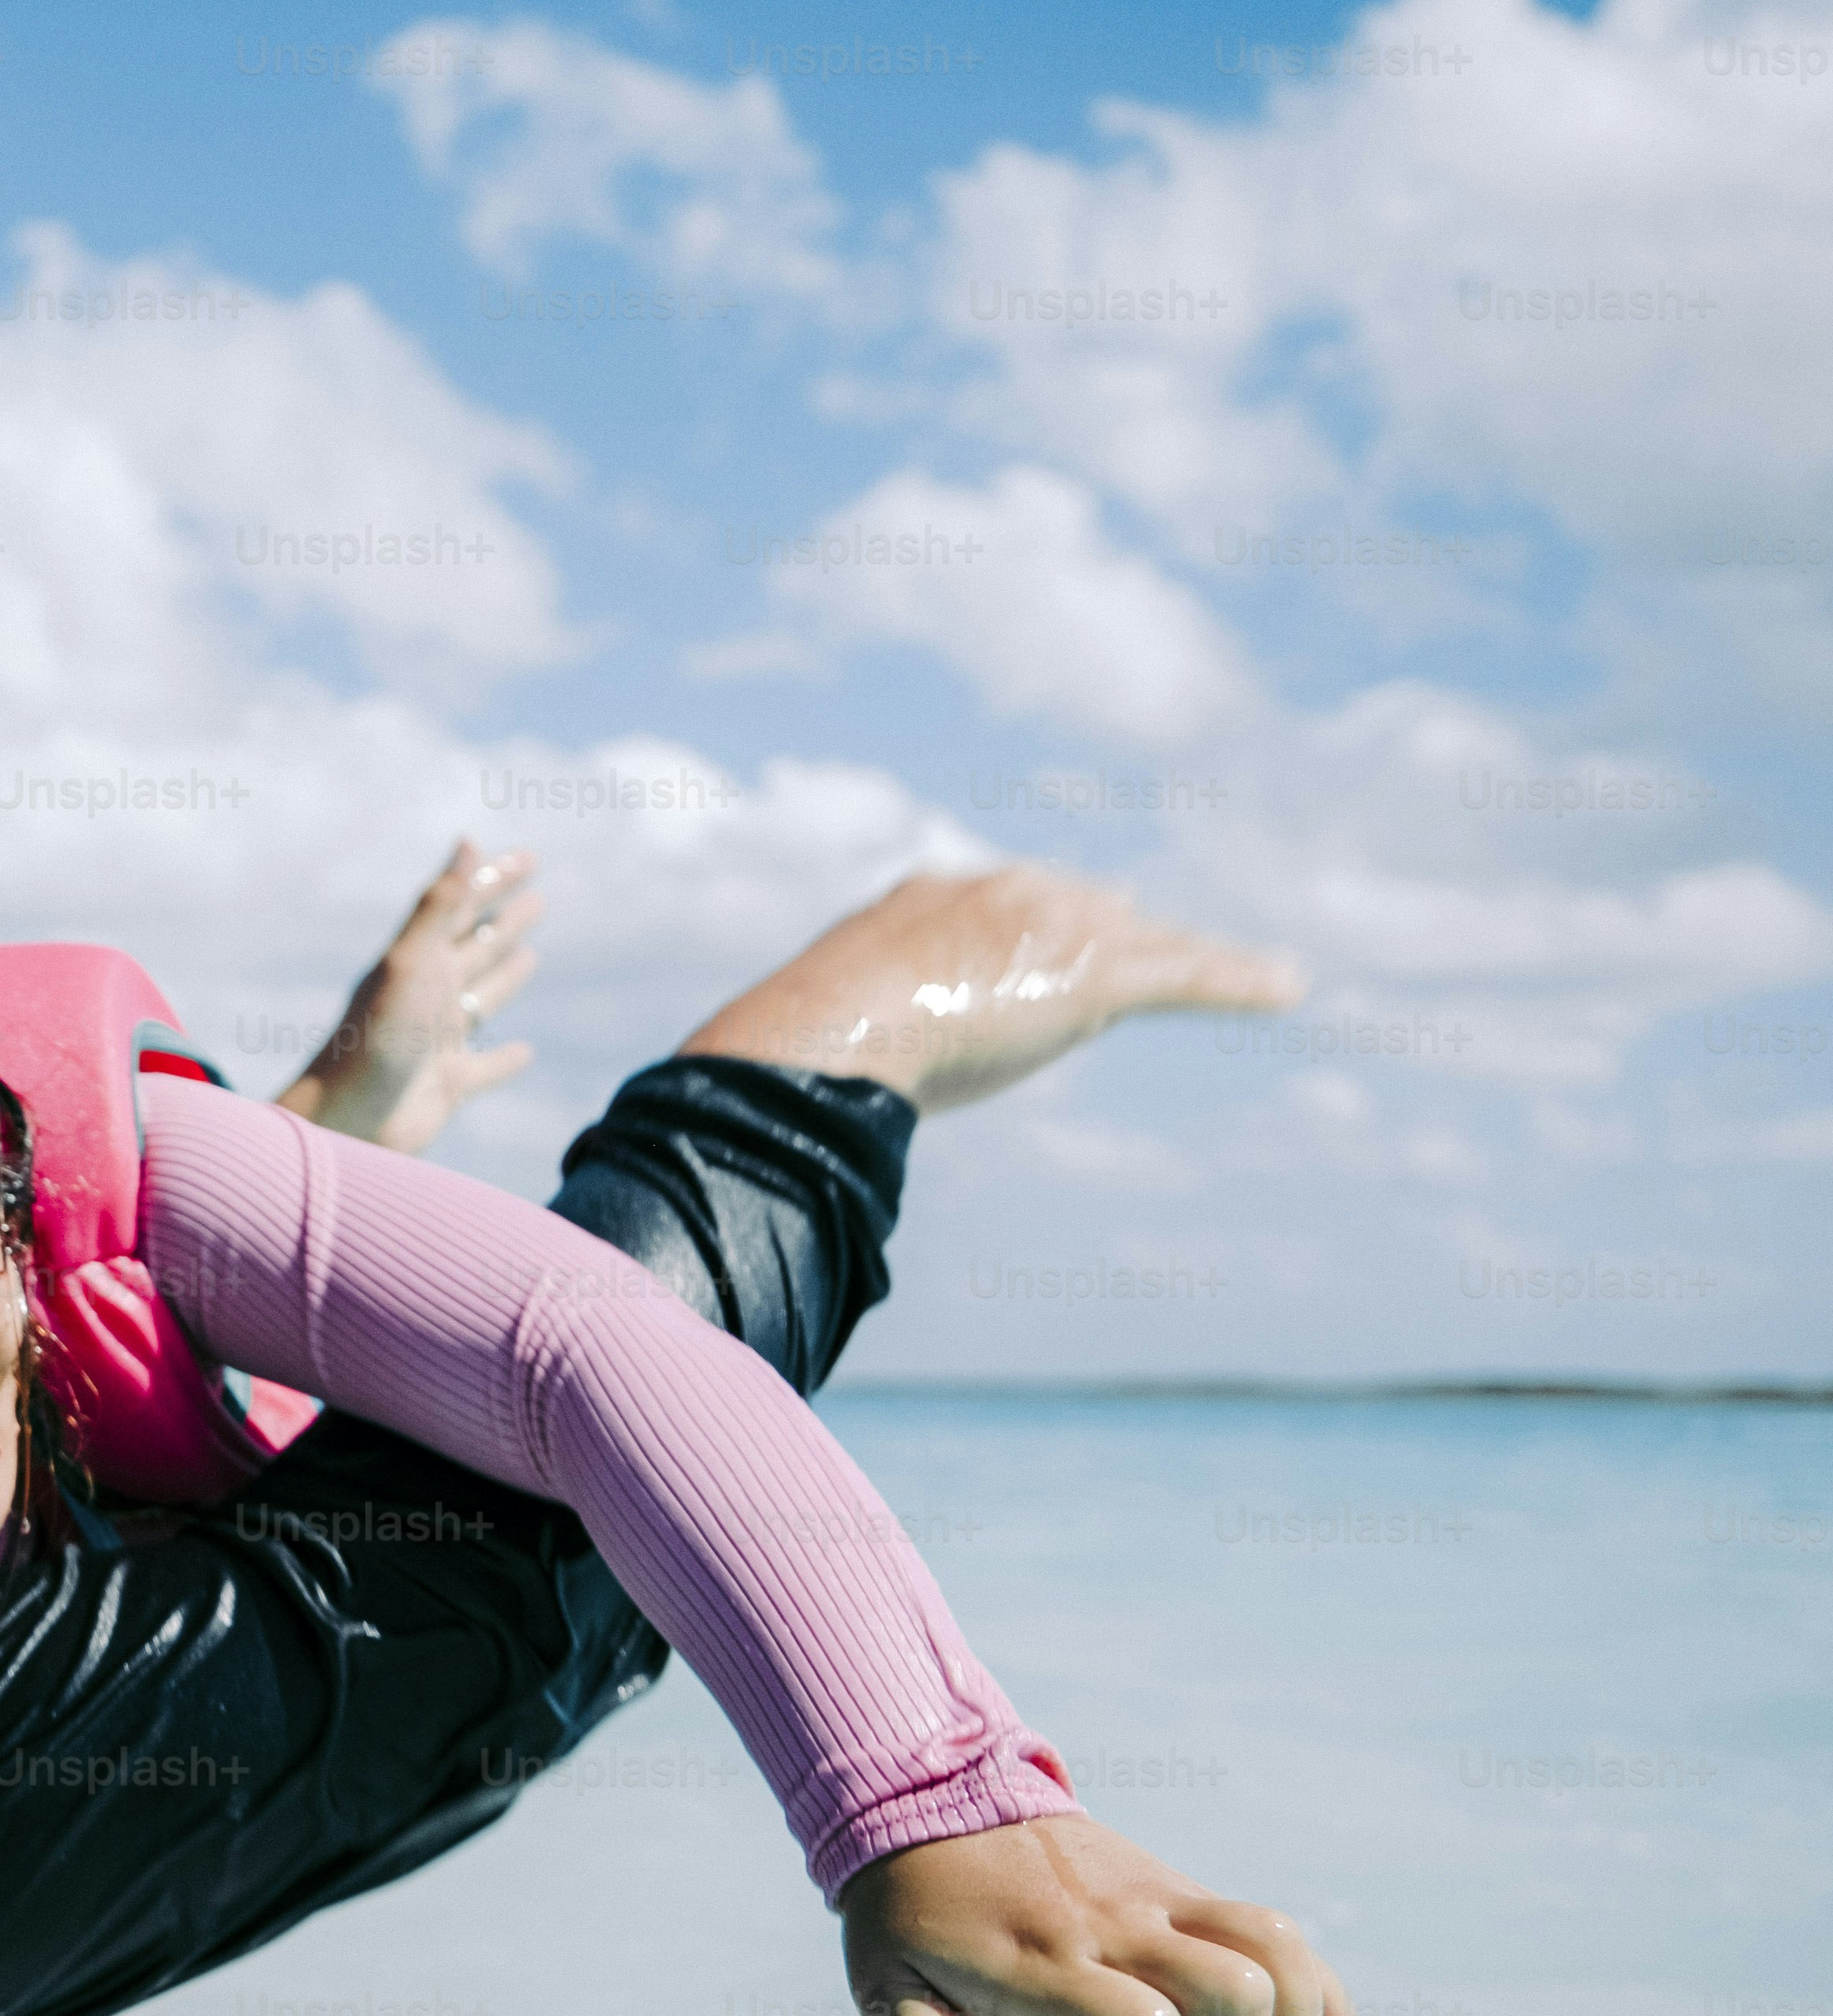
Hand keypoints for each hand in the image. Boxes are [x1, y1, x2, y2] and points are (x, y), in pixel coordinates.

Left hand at [277, 840, 542, 1154]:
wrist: (344, 1122)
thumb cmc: (374, 1040)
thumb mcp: (410, 963)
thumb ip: (438, 906)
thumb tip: (468, 840)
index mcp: (419, 961)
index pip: (464, 908)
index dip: (494, 881)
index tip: (531, 857)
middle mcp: (428, 996)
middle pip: (476, 947)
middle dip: (504, 920)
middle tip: (536, 895)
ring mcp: (436, 1041)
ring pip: (481, 998)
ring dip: (504, 976)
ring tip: (529, 956)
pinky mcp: (446, 1086)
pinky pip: (486, 1068)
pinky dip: (507, 1060)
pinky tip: (526, 1052)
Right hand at [678, 865, 1302, 1112]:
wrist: (826, 1033)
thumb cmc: (791, 1053)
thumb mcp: (801, 1042)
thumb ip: (803, 1059)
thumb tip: (724, 1121)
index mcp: (923, 901)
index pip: (995, 905)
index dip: (1026, 932)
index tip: (1037, 956)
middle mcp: (996, 894)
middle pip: (1081, 909)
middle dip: (1119, 931)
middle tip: (1149, 950)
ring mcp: (1049, 928)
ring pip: (1143, 941)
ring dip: (1194, 962)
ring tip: (1252, 975)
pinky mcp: (1096, 974)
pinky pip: (1185, 973)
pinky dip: (1241, 979)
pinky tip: (1291, 986)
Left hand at [838, 1812, 1367, 2015]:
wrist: (925, 1802)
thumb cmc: (906, 1916)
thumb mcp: (885, 1991)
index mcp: (1047, 1963)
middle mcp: (1116, 1927)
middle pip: (1239, 1996)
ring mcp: (1157, 1900)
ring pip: (1279, 1954)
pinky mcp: (1179, 1889)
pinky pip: (1280, 1934)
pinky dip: (1328, 1998)